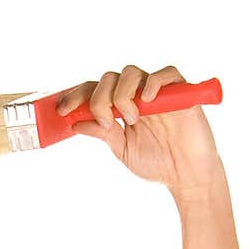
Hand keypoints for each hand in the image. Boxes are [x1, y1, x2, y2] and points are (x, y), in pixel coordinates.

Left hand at [56, 64, 223, 194]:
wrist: (187, 176)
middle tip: (106, 120)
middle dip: (99, 98)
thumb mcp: (122, 149)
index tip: (62, 110)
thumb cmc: (157, 163)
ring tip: (130, 119)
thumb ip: (102, 133)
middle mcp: (136, 96)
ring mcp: (157, 92)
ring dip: (123, 93)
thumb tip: (76, 123)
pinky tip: (145, 101)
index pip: (94, 91)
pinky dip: (153, 83)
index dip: (76, 96)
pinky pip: (166, 73)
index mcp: (120, 108)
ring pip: (131, 72)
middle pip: (109, 78)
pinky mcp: (180, 92)